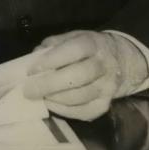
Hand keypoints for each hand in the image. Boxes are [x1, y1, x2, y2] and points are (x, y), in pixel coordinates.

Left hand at [23, 30, 147, 120]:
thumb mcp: (70, 38)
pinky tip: (52, 105)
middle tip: (29, 90)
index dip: (52, 60)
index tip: (31, 70)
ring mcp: (107, 86)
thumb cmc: (86, 49)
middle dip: (50, 85)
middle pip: (79, 76)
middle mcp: (103, 65)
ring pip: (81, 97)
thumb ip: (51, 45)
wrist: (119, 60)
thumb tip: (33, 59)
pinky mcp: (106, 104)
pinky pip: (85, 112)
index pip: (74, 50)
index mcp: (92, 44)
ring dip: (56, 99)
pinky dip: (65, 111)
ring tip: (40, 97)